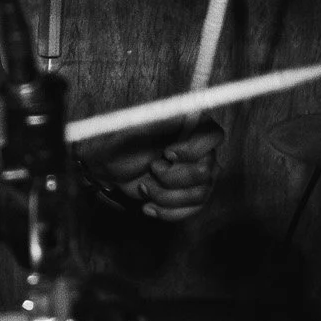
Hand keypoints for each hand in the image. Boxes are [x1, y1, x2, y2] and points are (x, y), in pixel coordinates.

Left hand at [80, 120, 223, 220]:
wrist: (107, 170)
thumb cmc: (118, 143)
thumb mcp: (134, 127)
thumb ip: (162, 120)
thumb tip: (184, 109)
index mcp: (190, 126)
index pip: (214, 136)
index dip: (194, 149)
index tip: (167, 153)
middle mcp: (201, 150)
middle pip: (206, 172)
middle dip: (171, 178)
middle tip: (151, 169)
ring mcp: (198, 175)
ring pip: (199, 194)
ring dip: (164, 195)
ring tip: (143, 188)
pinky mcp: (190, 195)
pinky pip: (192, 210)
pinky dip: (167, 211)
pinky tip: (148, 206)